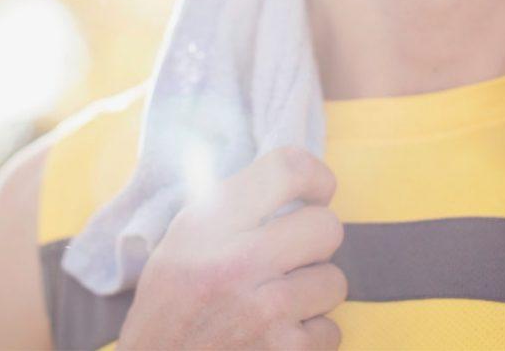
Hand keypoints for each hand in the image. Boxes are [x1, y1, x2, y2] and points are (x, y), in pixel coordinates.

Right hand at [117, 145, 346, 349]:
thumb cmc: (170, 302)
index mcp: (210, 226)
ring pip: (334, 281)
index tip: (316, 190)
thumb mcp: (182, 236)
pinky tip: (278, 334)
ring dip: (313, 292)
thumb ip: (233, 201)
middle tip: (292, 253)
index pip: (287, 170)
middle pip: (326, 226)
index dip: (315, 175)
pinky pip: (331, 331)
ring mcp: (264, 315)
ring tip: (279, 299)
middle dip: (315, 240)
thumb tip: (290, 169)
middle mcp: (238, 264)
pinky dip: (310, 336)